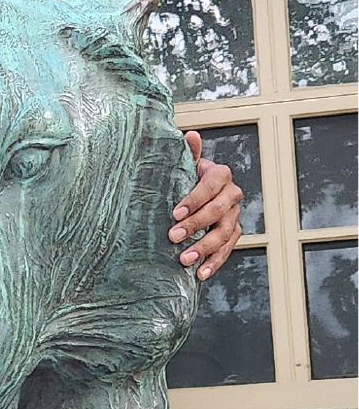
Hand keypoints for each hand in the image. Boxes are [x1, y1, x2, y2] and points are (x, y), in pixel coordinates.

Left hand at [168, 130, 242, 280]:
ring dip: (205, 248)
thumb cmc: (182, 179)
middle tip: (174, 237)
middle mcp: (231, 194)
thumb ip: (186, 153)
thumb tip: (190, 134)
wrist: (190, 195)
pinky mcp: (232, 233)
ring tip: (184, 259)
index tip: (175, 213)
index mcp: (219, 174)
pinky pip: (227, 249)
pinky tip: (200, 273)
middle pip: (219, 211)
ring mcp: (233, 215)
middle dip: (196, 225)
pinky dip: (214, 262)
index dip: (194, 199)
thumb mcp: (181, 165)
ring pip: (224, 233)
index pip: (211, 185)